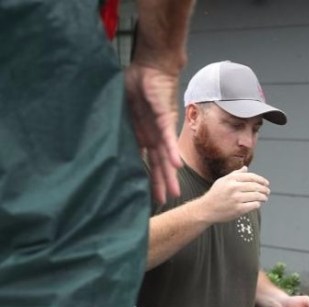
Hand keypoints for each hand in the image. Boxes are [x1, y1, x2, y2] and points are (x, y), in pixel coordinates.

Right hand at [124, 62, 181, 203]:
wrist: (152, 66)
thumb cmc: (138, 84)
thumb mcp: (122, 109)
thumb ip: (114, 124)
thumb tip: (95, 138)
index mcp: (141, 135)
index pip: (145, 161)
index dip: (147, 177)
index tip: (147, 195)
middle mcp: (152, 135)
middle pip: (157, 164)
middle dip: (161, 183)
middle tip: (165, 201)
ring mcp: (159, 127)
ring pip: (164, 156)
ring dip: (168, 174)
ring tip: (173, 192)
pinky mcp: (163, 117)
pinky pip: (166, 136)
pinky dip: (170, 150)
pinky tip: (175, 165)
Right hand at [198, 167, 269, 222]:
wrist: (206, 209)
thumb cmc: (215, 195)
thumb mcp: (223, 181)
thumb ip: (235, 174)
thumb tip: (246, 168)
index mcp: (231, 180)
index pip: (251, 177)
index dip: (261, 180)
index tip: (266, 183)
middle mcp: (234, 188)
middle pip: (255, 186)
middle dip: (264, 189)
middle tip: (267, 191)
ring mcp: (236, 199)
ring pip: (256, 196)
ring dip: (263, 197)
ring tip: (264, 198)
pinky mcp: (238, 209)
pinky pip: (253, 205)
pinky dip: (257, 204)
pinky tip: (257, 204)